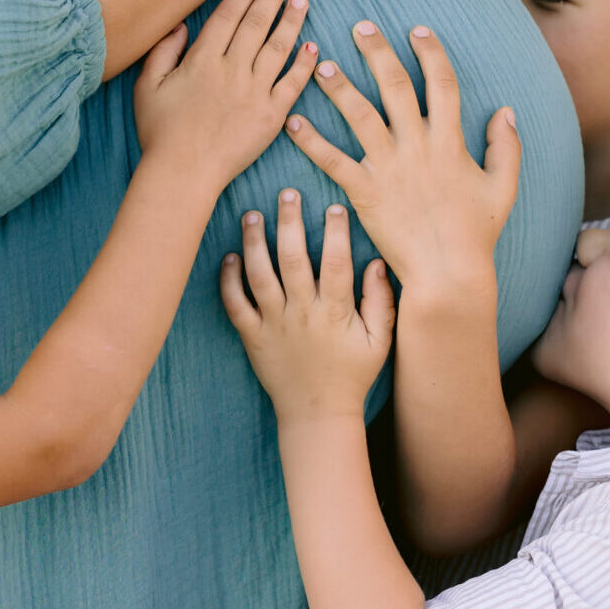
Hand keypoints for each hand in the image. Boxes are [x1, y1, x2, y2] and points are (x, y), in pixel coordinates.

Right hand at [134, 0, 317, 190]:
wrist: (183, 173)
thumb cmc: (160, 133)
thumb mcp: (147, 87)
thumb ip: (163, 51)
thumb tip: (181, 25)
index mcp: (202, 60)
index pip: (228, 16)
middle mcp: (232, 70)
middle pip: (257, 23)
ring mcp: (255, 92)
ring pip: (279, 47)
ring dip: (292, 21)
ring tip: (301, 1)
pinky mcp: (271, 116)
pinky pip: (293, 83)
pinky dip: (304, 64)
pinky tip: (312, 48)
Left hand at [221, 189, 394, 419]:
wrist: (316, 415)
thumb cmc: (352, 376)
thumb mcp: (380, 343)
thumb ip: (381, 302)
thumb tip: (377, 263)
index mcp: (334, 313)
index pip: (336, 263)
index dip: (336, 232)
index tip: (334, 206)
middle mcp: (301, 314)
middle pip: (293, 259)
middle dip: (289, 222)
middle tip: (286, 193)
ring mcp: (273, 325)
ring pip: (259, 276)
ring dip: (253, 243)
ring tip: (251, 215)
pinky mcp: (252, 337)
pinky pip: (235, 305)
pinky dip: (228, 280)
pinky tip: (229, 257)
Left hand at [285, 21, 519, 299]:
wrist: (447, 272)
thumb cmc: (475, 233)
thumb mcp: (502, 187)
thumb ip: (505, 147)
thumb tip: (505, 110)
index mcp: (451, 141)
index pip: (442, 83)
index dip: (431, 53)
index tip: (417, 30)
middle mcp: (418, 146)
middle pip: (396, 87)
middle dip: (378, 53)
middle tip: (360, 26)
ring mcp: (389, 168)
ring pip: (360, 116)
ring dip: (339, 87)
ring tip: (320, 65)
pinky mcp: (364, 192)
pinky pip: (333, 160)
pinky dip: (312, 141)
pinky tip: (293, 123)